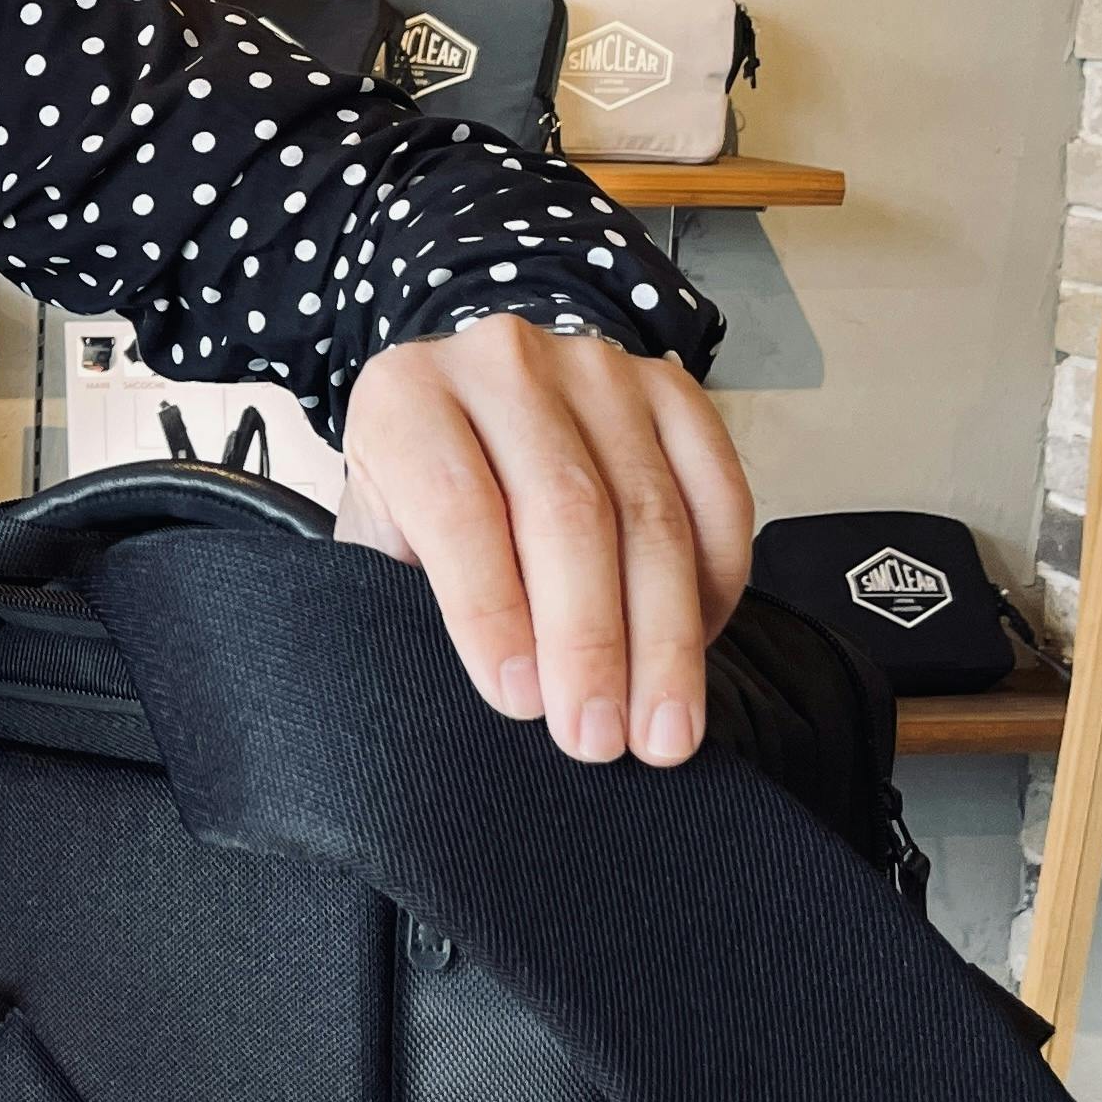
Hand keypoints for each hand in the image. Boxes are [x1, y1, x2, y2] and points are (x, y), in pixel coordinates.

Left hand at [335, 318, 752, 766]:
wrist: (471, 425)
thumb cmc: (417, 509)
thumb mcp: (382, 545)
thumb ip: (408, 598)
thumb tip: (481, 699)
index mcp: (405, 396)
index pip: (457, 504)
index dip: (490, 608)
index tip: (519, 704)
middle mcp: (501, 361)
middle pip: (567, 510)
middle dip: (590, 641)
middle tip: (597, 739)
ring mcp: (597, 367)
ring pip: (652, 512)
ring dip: (663, 637)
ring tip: (661, 730)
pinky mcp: (673, 388)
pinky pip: (719, 496)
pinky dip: (716, 588)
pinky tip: (694, 656)